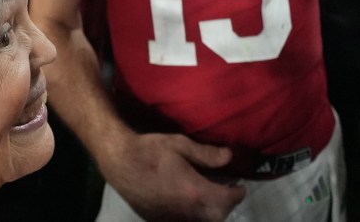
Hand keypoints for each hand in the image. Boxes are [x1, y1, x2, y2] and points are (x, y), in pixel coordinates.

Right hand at [100, 132, 244, 221]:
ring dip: (210, 213)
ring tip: (210, 196)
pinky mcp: (157, 220)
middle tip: (227, 191)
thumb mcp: (181, 145)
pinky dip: (193, 216)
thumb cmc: (150, 150)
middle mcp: (185, 211)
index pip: (225, 200)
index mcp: (194, 191)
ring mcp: (170, 218)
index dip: (237, 194)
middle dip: (225, 206)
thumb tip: (229, 157)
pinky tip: (190, 202)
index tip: (240, 186)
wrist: (119, 161)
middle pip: (216, 217)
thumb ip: (207, 154)